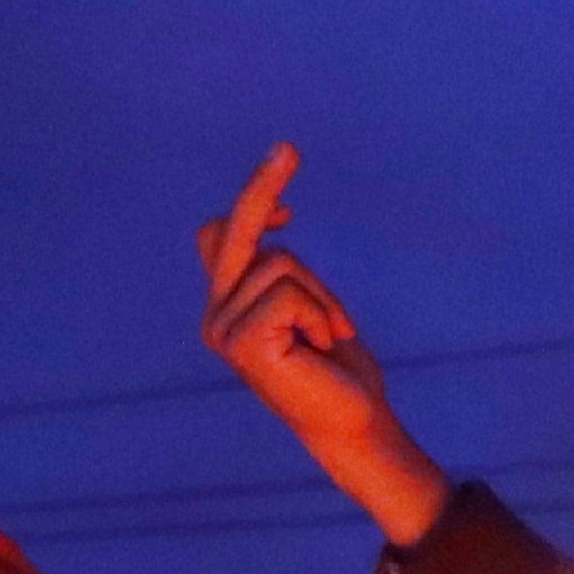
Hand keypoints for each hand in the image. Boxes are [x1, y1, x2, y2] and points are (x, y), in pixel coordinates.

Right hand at [197, 144, 447, 538]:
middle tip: (289, 147)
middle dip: (259, 186)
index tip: (290, 205)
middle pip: (231, 231)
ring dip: (322, 294)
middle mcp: (216, 315)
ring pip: (280, 263)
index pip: (222, 236)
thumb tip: (268, 217)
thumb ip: (282, 273)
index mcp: (228, 306)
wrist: (357, 426)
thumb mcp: (310, 308)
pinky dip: (321, 312)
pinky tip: (323, 346)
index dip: (253, 207)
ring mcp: (223, 329)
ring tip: (329, 335)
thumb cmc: (340, 373)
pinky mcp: (241, 342)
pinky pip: (289, 291)